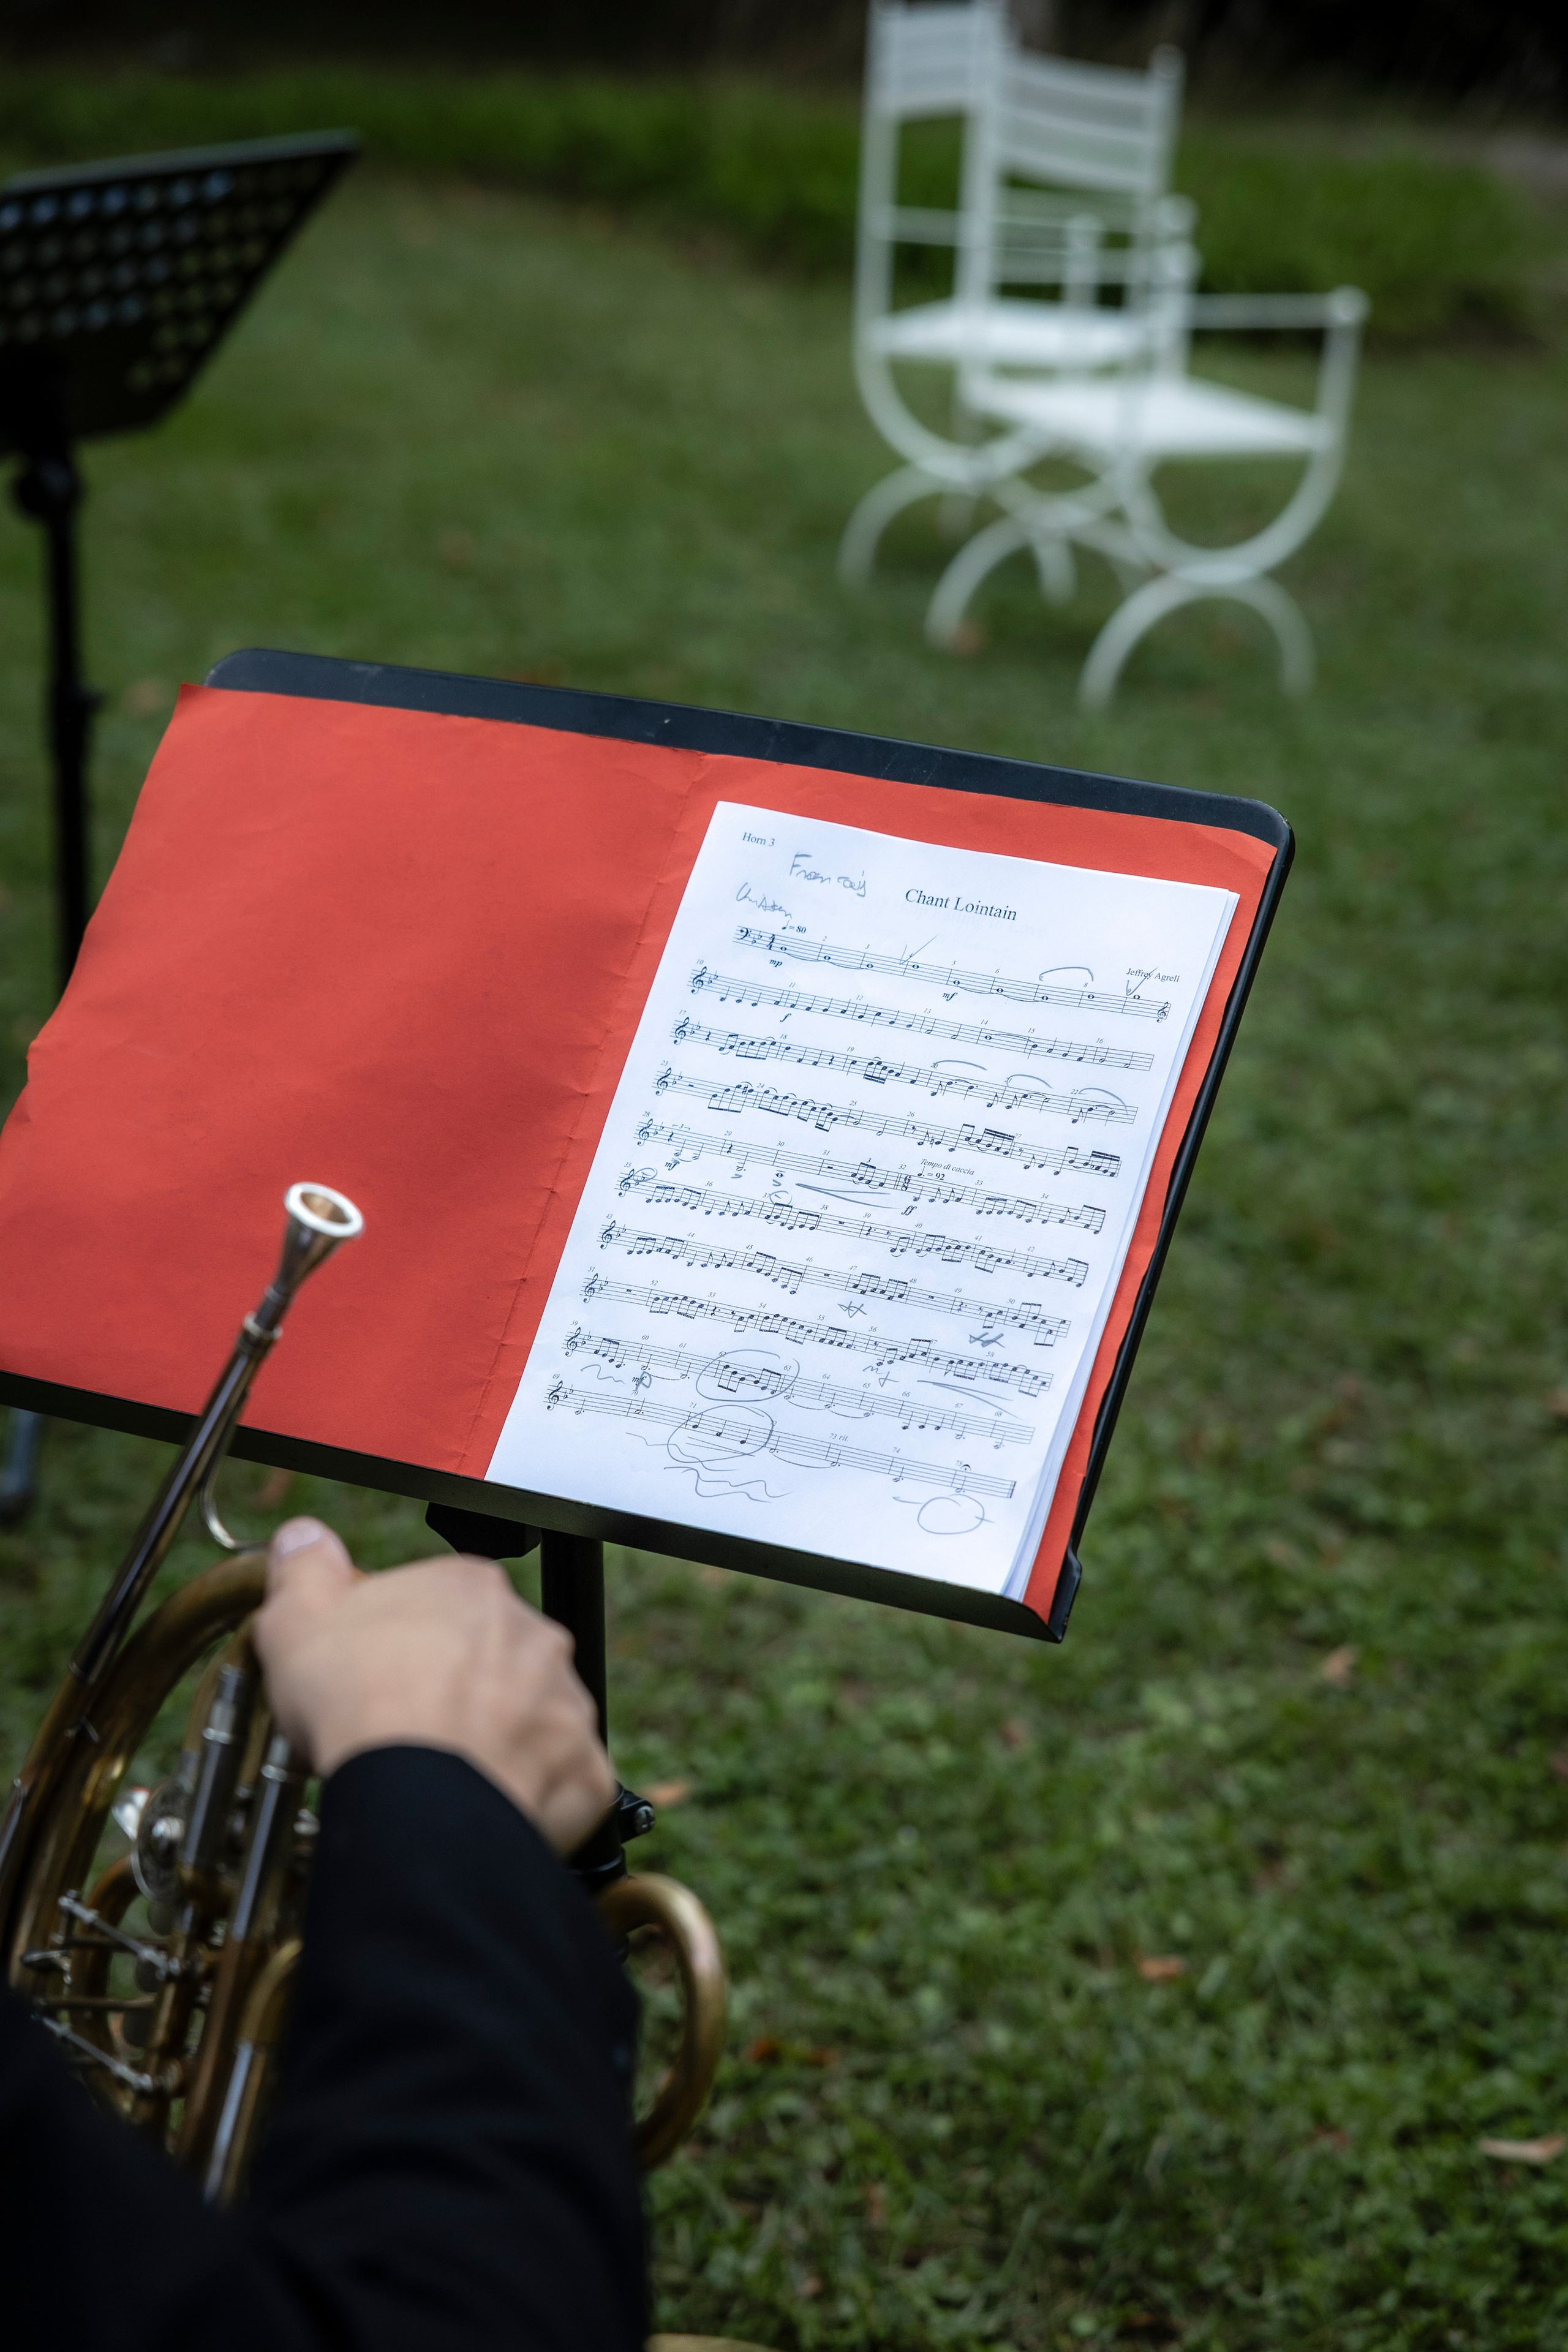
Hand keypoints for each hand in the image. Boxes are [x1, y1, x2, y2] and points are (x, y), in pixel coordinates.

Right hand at [252, 1517, 616, 1855]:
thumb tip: (305, 1537)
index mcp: (471, 1588)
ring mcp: (565, 1701)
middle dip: (459, 1688)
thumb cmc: (359, 1704)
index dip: (405, 1643)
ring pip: (531, 1717)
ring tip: (444, 1773)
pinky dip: (530, 1793)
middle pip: (494, 1658)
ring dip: (498, 1739)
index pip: (443, 1604)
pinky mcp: (581, 1768)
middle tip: (409, 1728)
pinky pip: (559, 1779)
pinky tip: (483, 1802)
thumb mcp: (298, 1619)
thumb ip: (306, 1569)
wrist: (413, 1793)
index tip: (377, 1676)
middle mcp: (534, 1635)